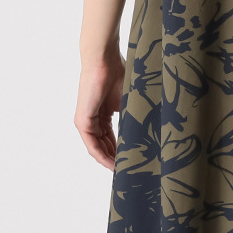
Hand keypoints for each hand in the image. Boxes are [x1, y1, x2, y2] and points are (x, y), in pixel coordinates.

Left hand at [75, 52, 124, 169]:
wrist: (105, 61)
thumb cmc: (118, 74)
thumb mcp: (128, 102)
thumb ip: (132, 118)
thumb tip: (148, 134)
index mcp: (103, 115)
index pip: (110, 139)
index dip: (121, 151)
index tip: (132, 161)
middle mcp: (93, 120)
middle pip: (103, 146)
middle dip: (116, 159)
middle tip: (129, 171)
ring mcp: (86, 121)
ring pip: (97, 148)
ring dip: (109, 161)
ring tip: (123, 172)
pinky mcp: (83, 120)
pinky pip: (91, 144)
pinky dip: (101, 155)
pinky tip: (112, 164)